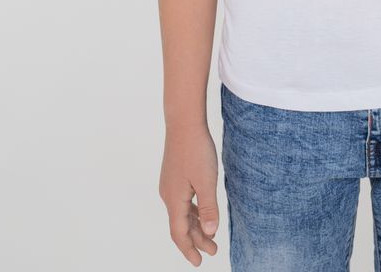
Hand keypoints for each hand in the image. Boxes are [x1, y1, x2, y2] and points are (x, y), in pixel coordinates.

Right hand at [159, 121, 221, 265]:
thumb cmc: (196, 150)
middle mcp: (168, 195)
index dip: (189, 249)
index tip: (199, 262)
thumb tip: (210, 232)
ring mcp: (170, 185)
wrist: (183, 123)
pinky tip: (202, 212)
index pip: (179, 233)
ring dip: (196, 226)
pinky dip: (192, 211)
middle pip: (181, 225)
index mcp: (174, 200)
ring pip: (182, 213)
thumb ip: (208, 208)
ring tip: (210, 235)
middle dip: (196, 240)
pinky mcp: (174, 175)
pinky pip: (183, 201)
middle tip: (213, 250)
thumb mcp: (206, 181)